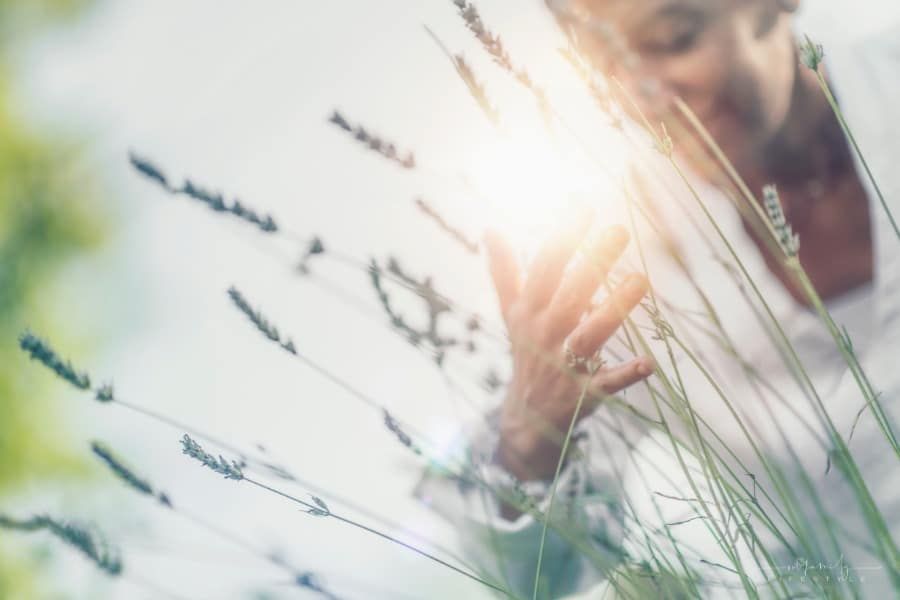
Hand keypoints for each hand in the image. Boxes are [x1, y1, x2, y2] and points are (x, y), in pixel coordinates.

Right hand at [484, 211, 653, 483]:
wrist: (525, 421)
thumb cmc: (527, 355)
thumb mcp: (512, 314)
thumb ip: (505, 272)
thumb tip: (490, 230)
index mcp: (529, 313)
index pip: (545, 269)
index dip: (564, 238)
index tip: (584, 206)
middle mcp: (543, 336)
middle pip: (569, 296)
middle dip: (592, 263)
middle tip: (620, 229)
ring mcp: (562, 366)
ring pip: (587, 336)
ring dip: (613, 310)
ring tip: (641, 280)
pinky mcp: (582, 395)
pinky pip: (605, 384)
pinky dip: (625, 375)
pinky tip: (648, 362)